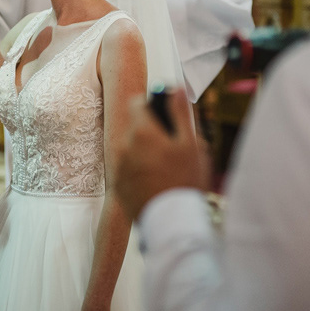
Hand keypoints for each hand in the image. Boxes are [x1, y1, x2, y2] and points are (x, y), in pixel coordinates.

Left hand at [114, 87, 208, 220]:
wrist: (172, 222)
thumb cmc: (185, 180)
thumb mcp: (190, 144)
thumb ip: (180, 112)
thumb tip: (176, 88)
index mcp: (141, 131)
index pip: (136, 102)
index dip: (150, 104)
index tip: (163, 113)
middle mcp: (124, 146)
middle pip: (135, 127)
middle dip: (150, 130)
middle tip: (171, 145)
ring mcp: (119, 167)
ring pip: (131, 148)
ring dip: (144, 150)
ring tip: (166, 167)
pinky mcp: (119, 185)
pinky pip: (128, 168)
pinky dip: (139, 169)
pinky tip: (157, 181)